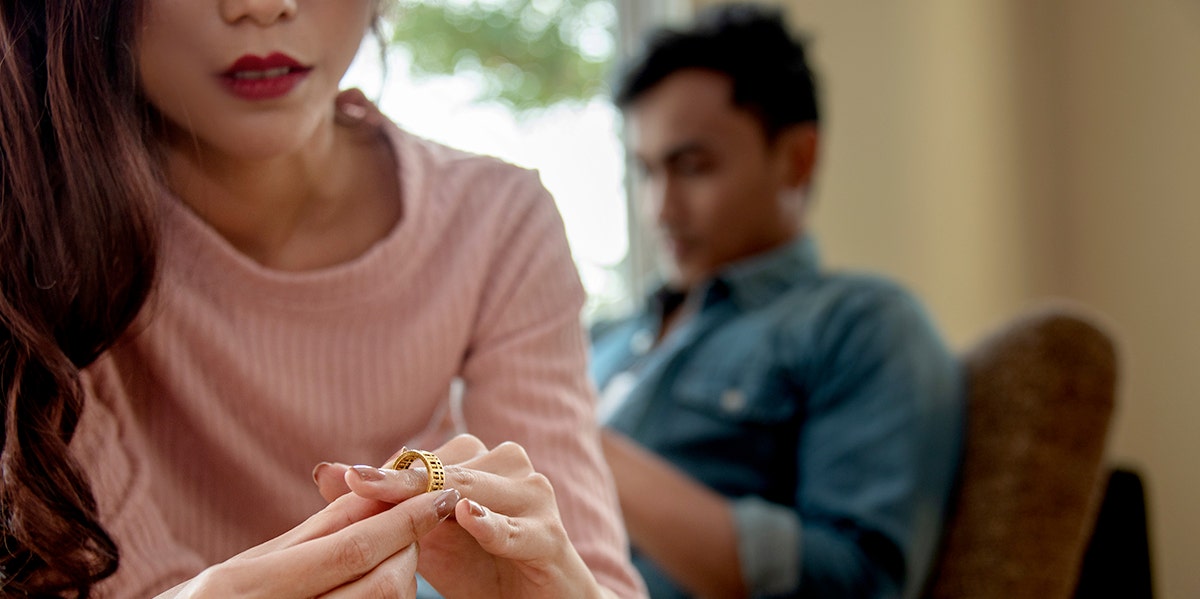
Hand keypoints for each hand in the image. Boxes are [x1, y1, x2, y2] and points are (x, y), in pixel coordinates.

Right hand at [161, 484, 459, 597]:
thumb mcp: (243, 569)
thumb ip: (311, 534)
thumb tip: (372, 489)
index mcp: (245, 586)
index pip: (351, 548)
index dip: (405, 520)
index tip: (443, 494)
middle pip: (381, 583)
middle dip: (408, 550)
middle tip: (414, 528)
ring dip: (401, 579)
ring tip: (393, 557)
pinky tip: (378, 586)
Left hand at [314, 434, 608, 598]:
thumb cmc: (479, 568)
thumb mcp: (425, 539)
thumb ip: (385, 505)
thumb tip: (325, 470)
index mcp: (481, 460)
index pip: (427, 458)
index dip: (389, 470)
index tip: (347, 478)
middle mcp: (509, 467)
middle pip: (449, 469)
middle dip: (402, 479)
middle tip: (359, 484)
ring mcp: (535, 497)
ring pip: (480, 490)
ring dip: (440, 498)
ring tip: (402, 502)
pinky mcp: (552, 536)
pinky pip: (517, 528)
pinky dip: (493, 525)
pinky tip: (468, 519)